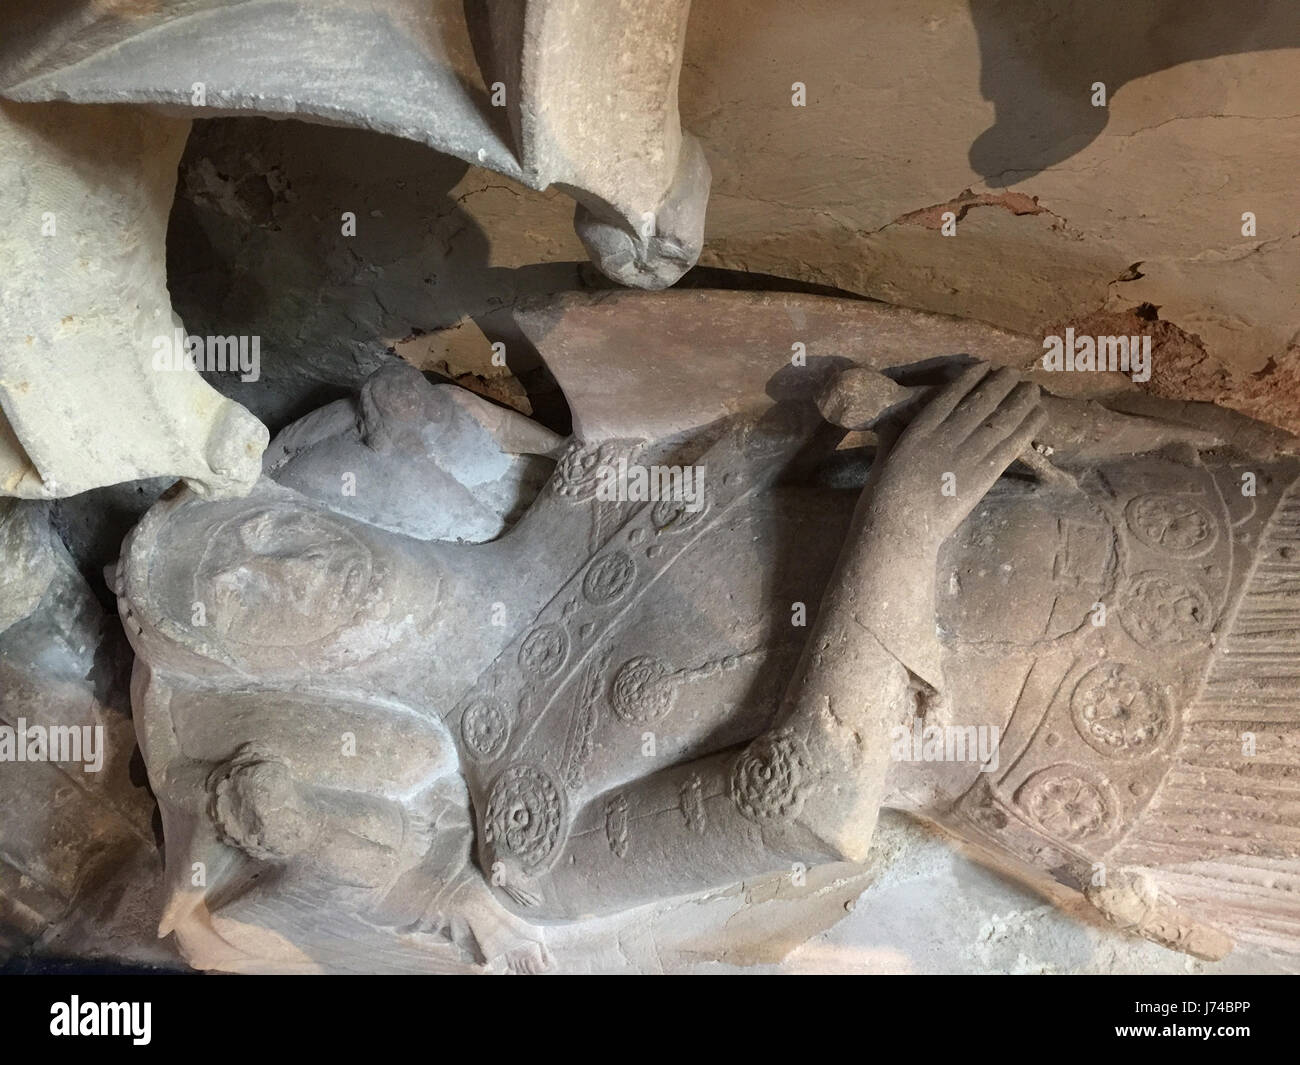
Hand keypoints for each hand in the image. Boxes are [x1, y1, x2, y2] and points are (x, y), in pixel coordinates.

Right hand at [864, 363, 1044, 549]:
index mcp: (919, 430)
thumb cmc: (882, 499)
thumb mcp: (883, 458)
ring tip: (1033, 388)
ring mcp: (966, 456)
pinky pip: (1010, 446)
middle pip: (980, 402)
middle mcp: (945, 436)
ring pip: (1000, 420)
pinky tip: (1038, 414)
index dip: (972, 378)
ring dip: (1020, 400)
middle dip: (1001, 384)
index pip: (951, 395)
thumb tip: (895, 420)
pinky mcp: (983, 477)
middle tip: (1015, 373)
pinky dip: (1027, 428)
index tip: (986, 366)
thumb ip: (893, 435)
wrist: (898, 532)